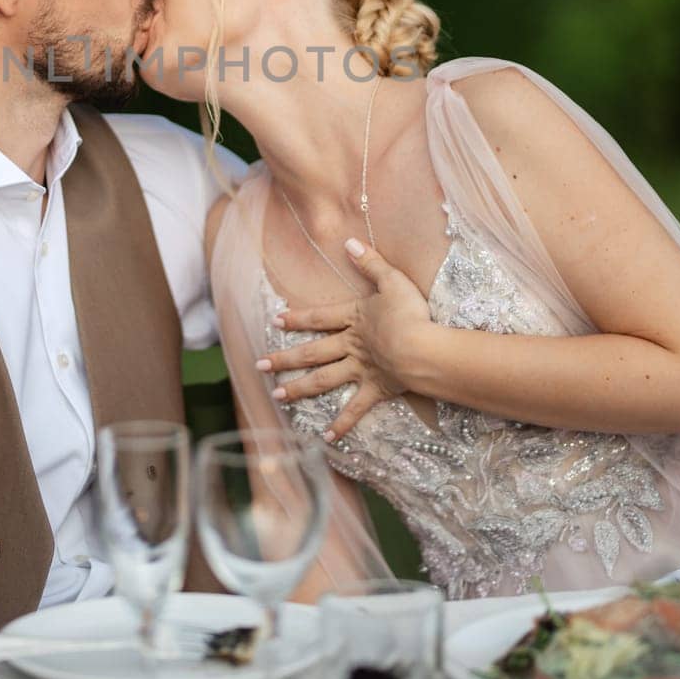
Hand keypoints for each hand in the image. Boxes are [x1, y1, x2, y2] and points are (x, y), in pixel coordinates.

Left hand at [256, 241, 435, 441]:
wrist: (421, 348)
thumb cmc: (410, 313)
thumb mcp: (392, 280)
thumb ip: (371, 262)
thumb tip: (349, 241)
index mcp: (354, 318)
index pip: (319, 317)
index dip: (298, 318)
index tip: (276, 321)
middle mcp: (351, 345)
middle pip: (312, 351)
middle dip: (284, 358)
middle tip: (259, 365)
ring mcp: (361, 370)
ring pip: (323, 380)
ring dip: (299, 388)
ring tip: (277, 396)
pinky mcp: (375, 390)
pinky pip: (355, 409)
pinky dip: (341, 424)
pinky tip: (326, 437)